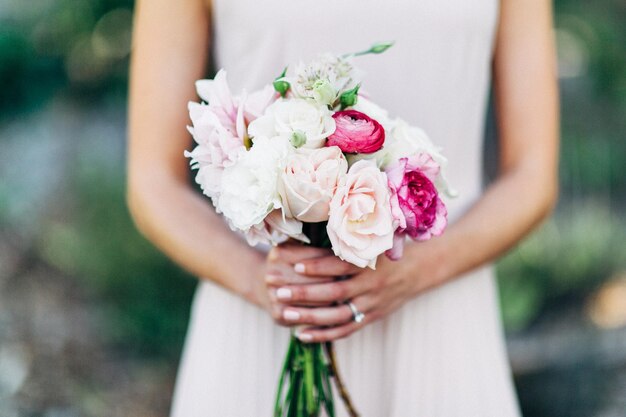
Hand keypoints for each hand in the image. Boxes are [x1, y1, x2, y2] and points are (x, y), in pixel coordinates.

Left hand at [266, 243, 440, 342]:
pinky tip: (303, 335)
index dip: (318, 266)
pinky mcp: (370, 318)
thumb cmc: (387, 250)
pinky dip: (324, 335)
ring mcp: (371, 305)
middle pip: (335, 292)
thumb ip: (350, 237)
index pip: (340, 265)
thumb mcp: (375, 240)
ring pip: (338, 315)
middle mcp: (370, 285)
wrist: (418, 271)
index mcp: (370, 263)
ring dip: (310, 317)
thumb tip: (320, 218)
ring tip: (285, 314)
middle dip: (306, 293)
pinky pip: (345, 330)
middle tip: (279, 291)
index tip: (296, 264)